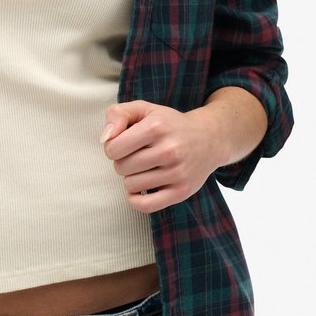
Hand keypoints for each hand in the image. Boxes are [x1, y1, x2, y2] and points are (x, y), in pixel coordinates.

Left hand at [102, 100, 225, 212]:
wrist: (209, 138)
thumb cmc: (169, 124)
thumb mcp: (144, 109)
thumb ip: (118, 114)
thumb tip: (105, 139)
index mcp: (156, 127)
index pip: (113, 148)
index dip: (112, 147)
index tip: (123, 144)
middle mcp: (169, 150)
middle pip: (121, 167)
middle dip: (123, 162)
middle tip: (137, 155)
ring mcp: (177, 172)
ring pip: (131, 186)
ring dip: (131, 178)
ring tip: (144, 168)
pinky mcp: (182, 191)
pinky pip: (146, 205)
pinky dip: (135, 199)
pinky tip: (140, 188)